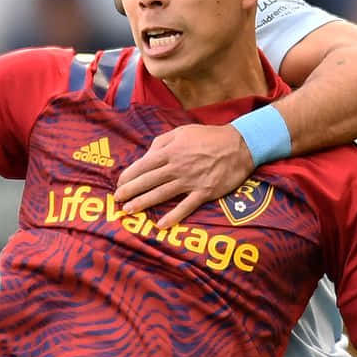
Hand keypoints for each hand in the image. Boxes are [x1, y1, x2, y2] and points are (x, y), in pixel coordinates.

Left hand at [114, 124, 253, 227]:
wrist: (240, 145)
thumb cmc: (208, 137)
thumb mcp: (182, 132)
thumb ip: (161, 142)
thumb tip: (145, 156)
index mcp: (171, 151)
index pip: (143, 165)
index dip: (129, 176)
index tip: (119, 183)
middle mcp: (177, 167)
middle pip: (148, 181)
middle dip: (130, 191)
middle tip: (117, 200)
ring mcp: (191, 181)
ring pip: (162, 194)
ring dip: (144, 203)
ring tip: (129, 210)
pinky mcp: (204, 192)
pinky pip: (186, 206)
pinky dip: (174, 216)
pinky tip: (161, 225)